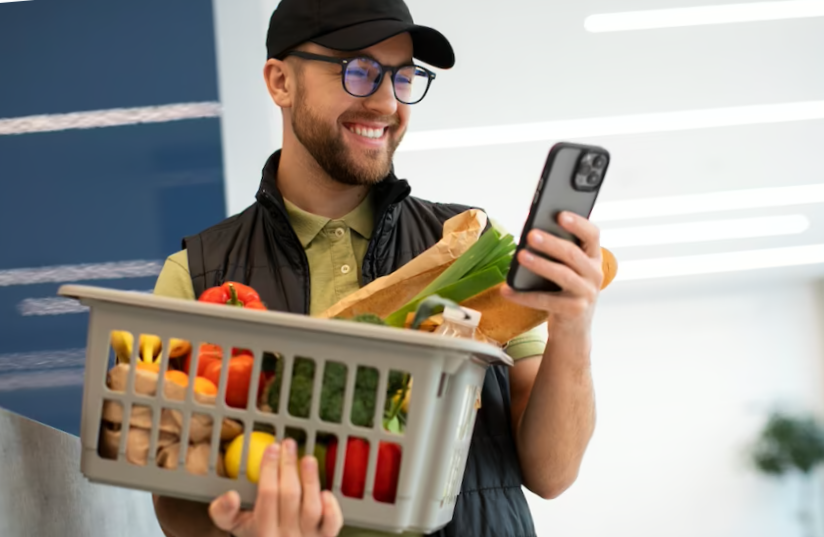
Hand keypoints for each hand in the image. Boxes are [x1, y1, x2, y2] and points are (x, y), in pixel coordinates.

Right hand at [208, 439, 342, 536]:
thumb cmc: (257, 534)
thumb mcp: (234, 527)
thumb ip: (223, 513)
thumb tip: (230, 495)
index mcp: (262, 532)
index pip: (267, 496)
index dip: (269, 469)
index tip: (272, 448)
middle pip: (289, 497)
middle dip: (288, 466)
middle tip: (288, 444)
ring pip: (311, 508)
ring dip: (310, 480)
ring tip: (307, 459)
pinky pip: (332, 525)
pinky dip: (331, 508)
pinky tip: (326, 492)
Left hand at [502, 212, 602, 330]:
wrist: (573, 329)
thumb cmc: (565, 291)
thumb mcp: (567, 269)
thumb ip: (557, 252)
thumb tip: (530, 234)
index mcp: (593, 258)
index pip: (592, 235)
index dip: (578, 223)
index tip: (560, 214)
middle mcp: (594, 274)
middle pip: (573, 254)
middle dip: (551, 243)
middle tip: (531, 235)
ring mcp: (586, 294)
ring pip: (562, 275)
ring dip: (540, 264)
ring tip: (520, 256)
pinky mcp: (574, 311)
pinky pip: (545, 301)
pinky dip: (524, 296)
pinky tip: (507, 290)